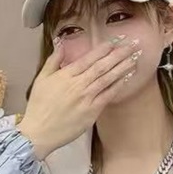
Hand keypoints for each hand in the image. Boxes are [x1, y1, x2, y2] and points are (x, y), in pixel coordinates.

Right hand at [18, 37, 141, 160]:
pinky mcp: (91, 112)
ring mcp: (86, 99)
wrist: (39, 132)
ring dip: (122, 68)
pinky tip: (126, 78)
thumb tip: (61, 43)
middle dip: (118, 54)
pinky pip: (107, 96)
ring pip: (107, 79)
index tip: (115, 41)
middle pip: (102, 66)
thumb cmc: (38, 106)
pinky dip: (117, 86)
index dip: (103, 49)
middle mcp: (78, 84)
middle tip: (132, 45)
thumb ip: (53, 60)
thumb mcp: (41, 79)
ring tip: (134, 58)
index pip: (88, 58)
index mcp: (66, 75)